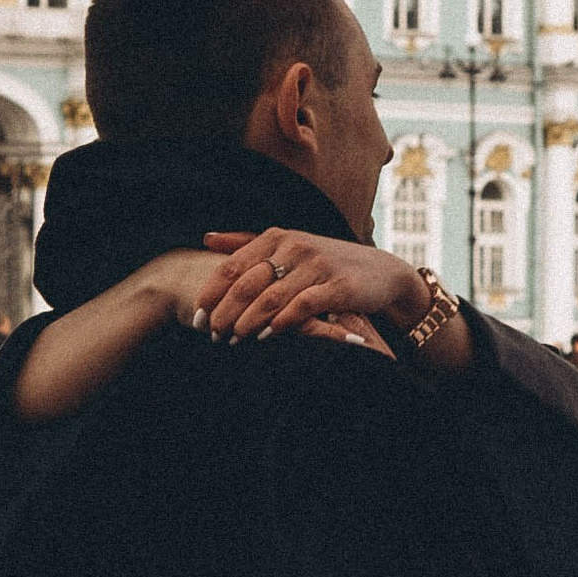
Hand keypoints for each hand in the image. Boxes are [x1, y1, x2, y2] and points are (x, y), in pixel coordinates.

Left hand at [191, 229, 427, 346]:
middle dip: (225, 311)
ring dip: (248, 321)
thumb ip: (247, 243)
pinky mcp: (338, 286)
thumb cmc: (327, 262)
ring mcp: (317, 266)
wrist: (381, 272)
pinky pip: (303, 306)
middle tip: (211, 333)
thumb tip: (207, 238)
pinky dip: (282, 323)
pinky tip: (268, 336)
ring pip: (271, 296)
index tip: (196, 314)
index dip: (212, 292)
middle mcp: (295, 247)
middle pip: (248, 283)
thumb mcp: (288, 245)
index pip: (233, 265)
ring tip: (233, 339)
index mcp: (277, 237)